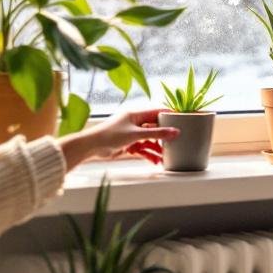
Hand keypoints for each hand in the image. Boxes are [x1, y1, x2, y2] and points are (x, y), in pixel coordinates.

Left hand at [58, 109, 179, 166]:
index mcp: (136, 115)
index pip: (157, 112)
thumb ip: (157, 133)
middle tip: (175, 142)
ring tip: (164, 157)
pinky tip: (155, 161)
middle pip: (154, 128)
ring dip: (156, 148)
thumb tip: (175, 131)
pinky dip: (148, 154)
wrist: (91, 146)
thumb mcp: (136, 134)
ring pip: (149, 141)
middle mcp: (134, 123)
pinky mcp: (128, 145)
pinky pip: (142, 149)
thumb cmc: (110, 135)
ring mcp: (131, 134)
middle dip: (164, 137)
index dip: (169, 116)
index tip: (182, 120)